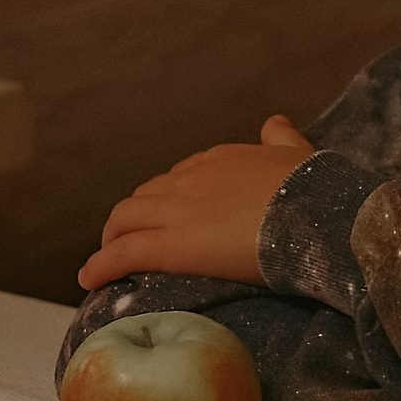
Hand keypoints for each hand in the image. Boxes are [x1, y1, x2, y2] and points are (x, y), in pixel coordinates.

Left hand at [77, 116, 314, 289]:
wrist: (312, 215)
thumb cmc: (312, 190)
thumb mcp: (297, 153)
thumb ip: (281, 138)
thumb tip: (274, 122)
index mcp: (217, 160)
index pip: (178, 179)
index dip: (169, 200)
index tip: (170, 218)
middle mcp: (188, 180)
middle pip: (143, 198)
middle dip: (131, 219)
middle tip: (129, 242)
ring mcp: (175, 211)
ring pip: (123, 220)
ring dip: (111, 239)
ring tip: (106, 261)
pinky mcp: (169, 246)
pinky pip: (122, 254)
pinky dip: (100, 266)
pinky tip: (89, 279)